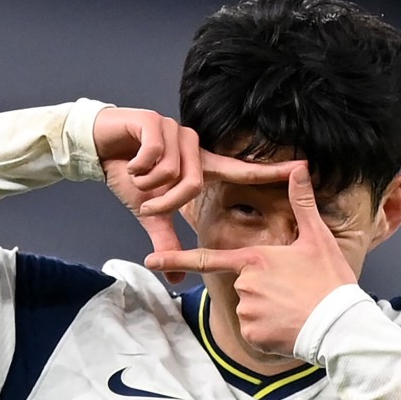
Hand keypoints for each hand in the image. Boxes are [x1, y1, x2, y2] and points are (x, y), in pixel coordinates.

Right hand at [93, 107, 304, 282]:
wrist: (97, 147)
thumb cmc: (128, 175)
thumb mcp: (150, 212)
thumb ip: (166, 240)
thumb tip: (172, 278)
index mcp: (200, 166)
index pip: (241, 169)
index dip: (271, 170)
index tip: (303, 167)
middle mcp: (195, 147)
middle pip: (193, 184)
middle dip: (165, 200)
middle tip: (145, 202)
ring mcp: (176, 132)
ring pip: (172, 171)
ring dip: (147, 182)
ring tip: (136, 175)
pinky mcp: (155, 122)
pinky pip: (155, 154)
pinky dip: (137, 166)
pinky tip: (129, 161)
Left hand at [143, 167, 358, 355]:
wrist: (341, 324)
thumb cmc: (329, 280)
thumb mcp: (318, 238)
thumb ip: (302, 203)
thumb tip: (299, 167)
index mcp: (254, 259)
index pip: (207, 258)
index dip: (176, 258)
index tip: (149, 260)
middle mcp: (244, 284)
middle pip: (244, 286)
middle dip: (264, 290)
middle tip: (295, 291)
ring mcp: (247, 311)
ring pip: (250, 310)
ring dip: (269, 312)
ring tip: (296, 309)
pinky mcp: (253, 335)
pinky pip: (256, 332)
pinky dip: (271, 332)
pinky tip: (291, 326)